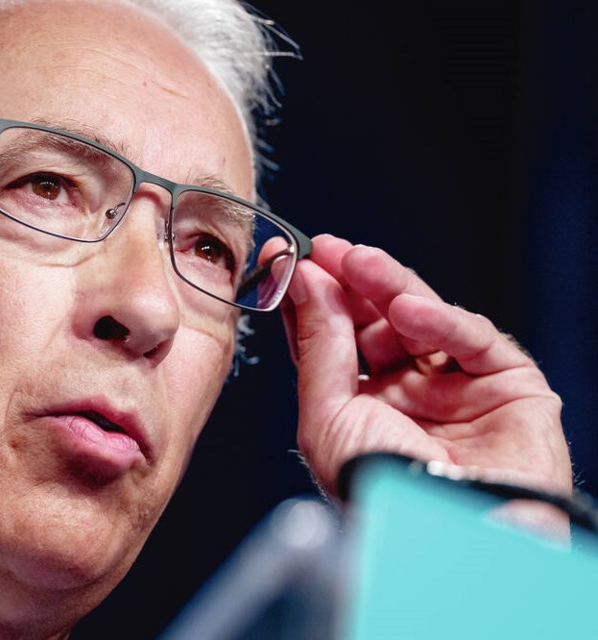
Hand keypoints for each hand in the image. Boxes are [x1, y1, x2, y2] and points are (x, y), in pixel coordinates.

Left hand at [282, 234, 571, 505]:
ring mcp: (458, 390)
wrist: (450, 536)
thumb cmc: (383, 491)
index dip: (312, 299)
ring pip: (423, 320)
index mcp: (361, 409)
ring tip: (356, 260)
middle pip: (376, 323)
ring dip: (388, 285)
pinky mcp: (509, 386)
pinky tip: (407, 307)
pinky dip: (441, 320)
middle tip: (325, 248)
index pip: (334, 341)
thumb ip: (318, 347)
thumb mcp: (328, 417)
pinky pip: (473, 340)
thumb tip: (303, 283)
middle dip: (349, 283)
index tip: (286, 259)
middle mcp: (408, 397)